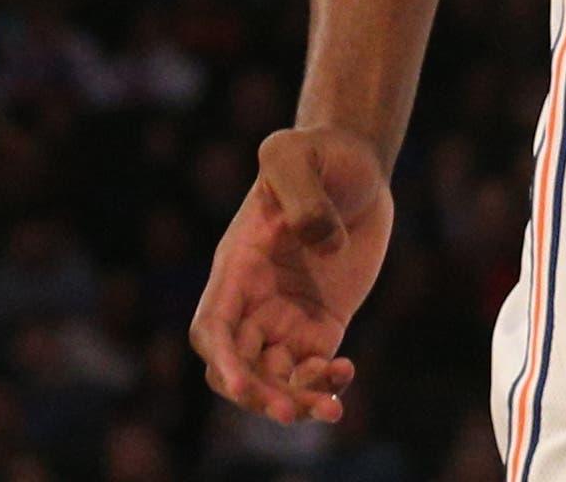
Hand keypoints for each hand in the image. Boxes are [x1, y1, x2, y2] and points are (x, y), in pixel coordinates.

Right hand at [192, 126, 395, 424]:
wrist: (352, 163)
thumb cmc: (317, 153)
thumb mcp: (297, 156)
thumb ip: (303, 194)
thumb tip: (324, 244)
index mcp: (238, 266)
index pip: (212, 327)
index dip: (222, 361)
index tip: (240, 386)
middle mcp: (253, 299)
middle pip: (237, 366)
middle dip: (259, 395)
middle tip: (293, 411)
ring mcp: (285, 314)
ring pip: (273, 377)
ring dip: (293, 400)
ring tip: (330, 409)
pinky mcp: (322, 321)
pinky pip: (312, 367)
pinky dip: (323, 381)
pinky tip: (346, 374)